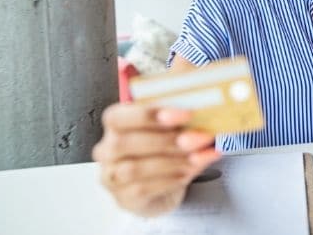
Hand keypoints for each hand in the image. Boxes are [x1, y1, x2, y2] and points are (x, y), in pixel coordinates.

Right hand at [92, 103, 220, 216]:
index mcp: (115, 123)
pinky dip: (171, 178)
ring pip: (135, 168)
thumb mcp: (171, 128)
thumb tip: (205, 113)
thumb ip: (180, 120)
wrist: (161, 186)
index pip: (118, 117)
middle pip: (126, 143)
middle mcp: (106, 150)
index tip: (186, 114)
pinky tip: (189, 172)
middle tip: (200, 137)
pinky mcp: (124, 198)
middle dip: (167, 139)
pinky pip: (144, 188)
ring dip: (173, 161)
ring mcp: (112, 176)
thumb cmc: (163, 149)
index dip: (149, 114)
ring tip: (200, 156)